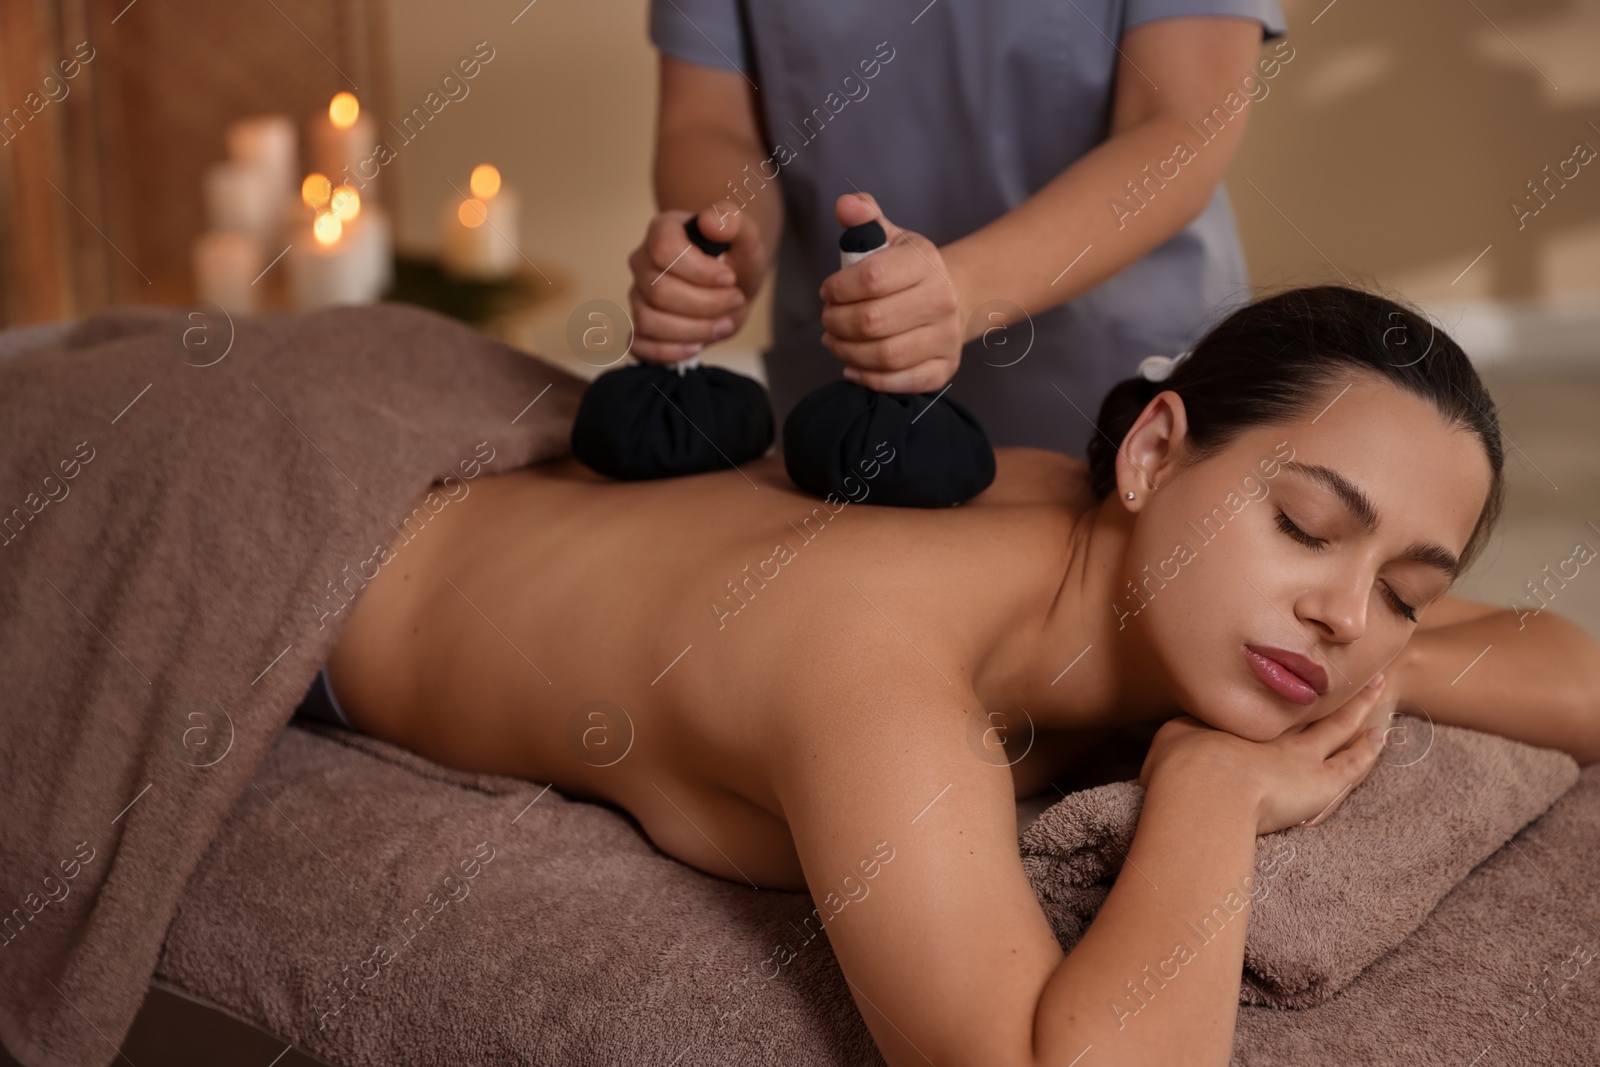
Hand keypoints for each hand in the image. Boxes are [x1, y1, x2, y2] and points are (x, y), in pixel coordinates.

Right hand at [626, 201, 766, 363]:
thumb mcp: (747, 238)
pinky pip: (638, 345)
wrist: (734, 289)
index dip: (700, 271)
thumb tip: (710, 222)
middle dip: (706, 304)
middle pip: (660, 292)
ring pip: (649, 321)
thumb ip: (732, 221)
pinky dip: (668, 353)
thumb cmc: (736, 262)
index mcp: (662, 231)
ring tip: (723, 324)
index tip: (729, 277)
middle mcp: (643, 262)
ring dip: (694, 330)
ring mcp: (638, 296)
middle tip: (734, 300)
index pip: (664, 251)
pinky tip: (696, 346)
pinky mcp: (640, 327)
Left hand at [818, 192, 962, 392]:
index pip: (872, 278)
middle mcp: (941, 301)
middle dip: (836, 322)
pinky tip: (852, 366)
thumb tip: (846, 205)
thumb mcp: (889, 237)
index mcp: (925, 263)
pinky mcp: (943, 369)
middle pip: (871, 321)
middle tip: (827, 319)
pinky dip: (869, 379)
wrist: (952, 298)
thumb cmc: (908, 270)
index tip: (827, 291)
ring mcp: (946, 338)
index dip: (838, 288)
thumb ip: (864, 218)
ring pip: (883, 355)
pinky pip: (901, 382)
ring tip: (833, 340)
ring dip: (846, 351)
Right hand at [1139, 674, 1391, 836]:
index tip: (1295, 665)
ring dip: (1358, 705)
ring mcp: (1302, 755)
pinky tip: (1382, 735)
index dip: (1287, 683)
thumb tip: (1181, 726)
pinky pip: (1352, 764)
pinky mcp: (1321, 783)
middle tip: (1345, 661)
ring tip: (1377, 685)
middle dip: (1327, 683)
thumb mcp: (1173, 739)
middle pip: (1308, 701)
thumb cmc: (1180, 768)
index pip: (1271, 697)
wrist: (1201, 792)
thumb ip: (1185, 730)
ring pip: (1338, 726)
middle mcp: (1274, 730)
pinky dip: (1367, 750)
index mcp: (1242, 721)